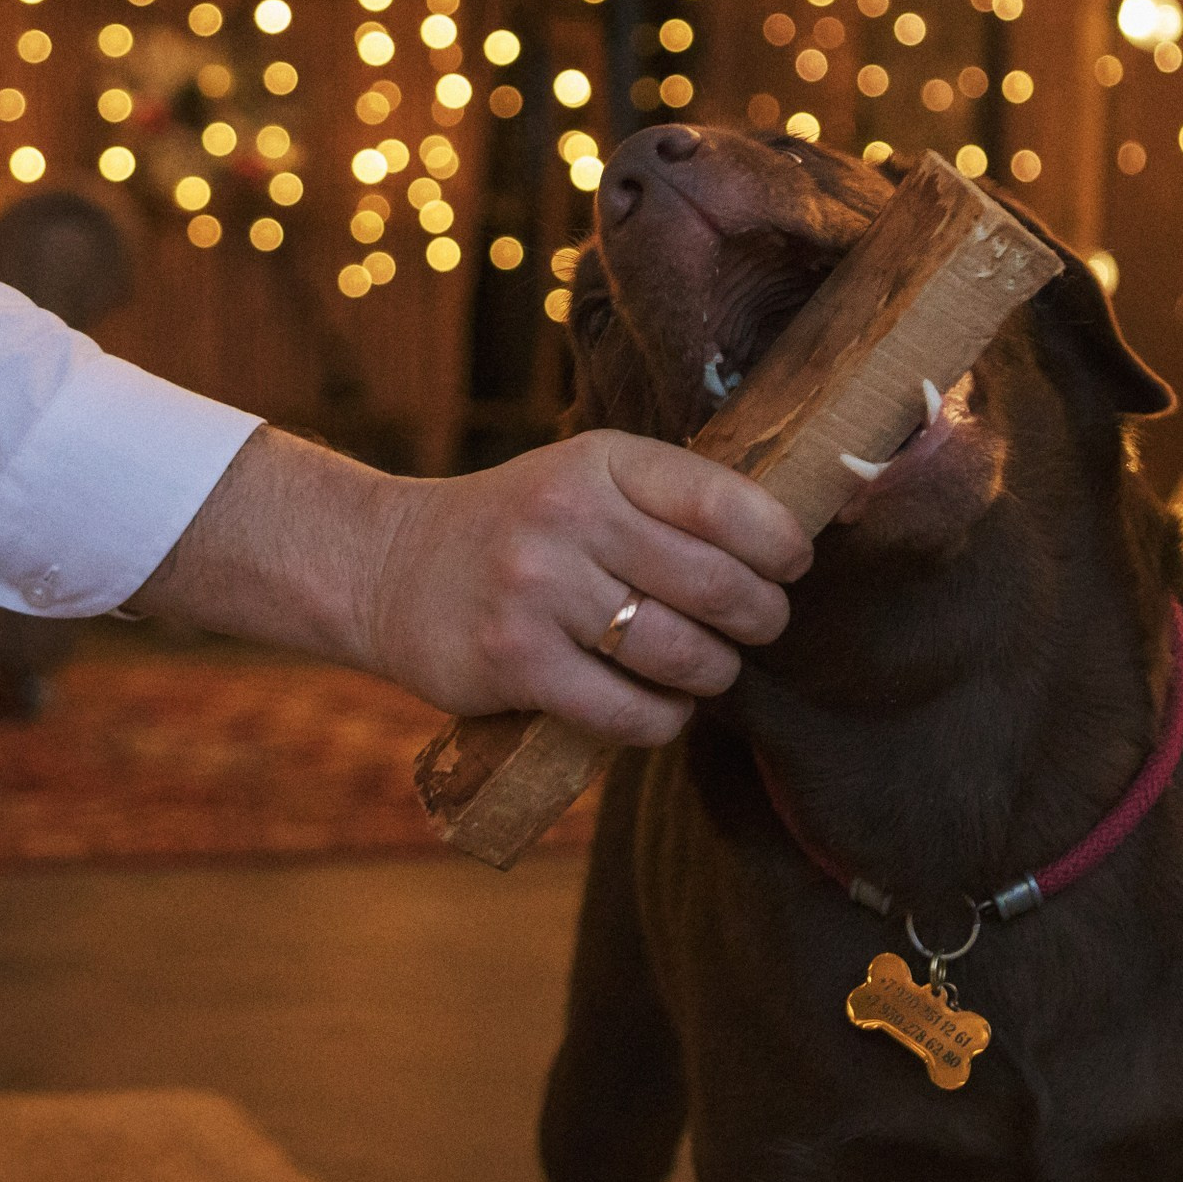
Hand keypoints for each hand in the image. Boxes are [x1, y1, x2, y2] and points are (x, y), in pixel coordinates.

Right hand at [370, 430, 810, 743]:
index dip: (780, 542)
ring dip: (714, 674)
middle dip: (760, 617)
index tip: (792, 565)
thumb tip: (793, 538)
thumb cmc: (520, 525)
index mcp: (601, 462)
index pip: (723, 501)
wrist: (389, 566)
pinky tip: (660, 707)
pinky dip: (662, 719)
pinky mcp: (514, 664)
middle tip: (760, 626)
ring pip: (679, 654)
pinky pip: (628, 711)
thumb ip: (672, 499)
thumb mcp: (586, 477)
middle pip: (715, 585)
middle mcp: (569, 516)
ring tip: (709, 669)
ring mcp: (537, 591)